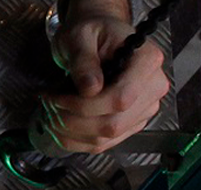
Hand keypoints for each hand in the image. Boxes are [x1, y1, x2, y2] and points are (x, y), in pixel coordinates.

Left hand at [45, 6, 169, 153]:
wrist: (96, 40)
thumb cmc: (91, 34)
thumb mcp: (80, 37)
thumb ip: (84, 61)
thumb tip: (89, 89)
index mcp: (146, 61)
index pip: (121, 98)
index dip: (84, 106)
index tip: (57, 98)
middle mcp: (152, 87)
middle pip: (113, 124)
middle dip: (72, 121)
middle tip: (48, 106)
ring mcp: (143, 109)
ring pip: (105, 138)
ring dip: (69, 132)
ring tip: (51, 113)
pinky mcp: (129, 124)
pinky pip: (102, 144)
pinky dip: (75, 140)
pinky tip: (60, 125)